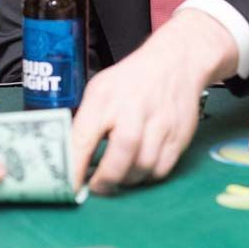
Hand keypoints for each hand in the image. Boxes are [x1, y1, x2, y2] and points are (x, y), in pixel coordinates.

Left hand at [71, 9, 238, 194]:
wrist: (176, 61)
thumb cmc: (132, 78)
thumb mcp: (99, 89)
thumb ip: (85, 122)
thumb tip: (69, 158)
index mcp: (106, 97)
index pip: (85, 137)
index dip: (74, 167)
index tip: (68, 186)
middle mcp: (135, 108)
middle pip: (122, 154)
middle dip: (106, 179)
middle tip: (97, 187)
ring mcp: (161, 122)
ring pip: (143, 167)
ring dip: (127, 180)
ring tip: (118, 175)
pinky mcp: (179, 134)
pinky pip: (162, 169)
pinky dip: (147, 176)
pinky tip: (139, 168)